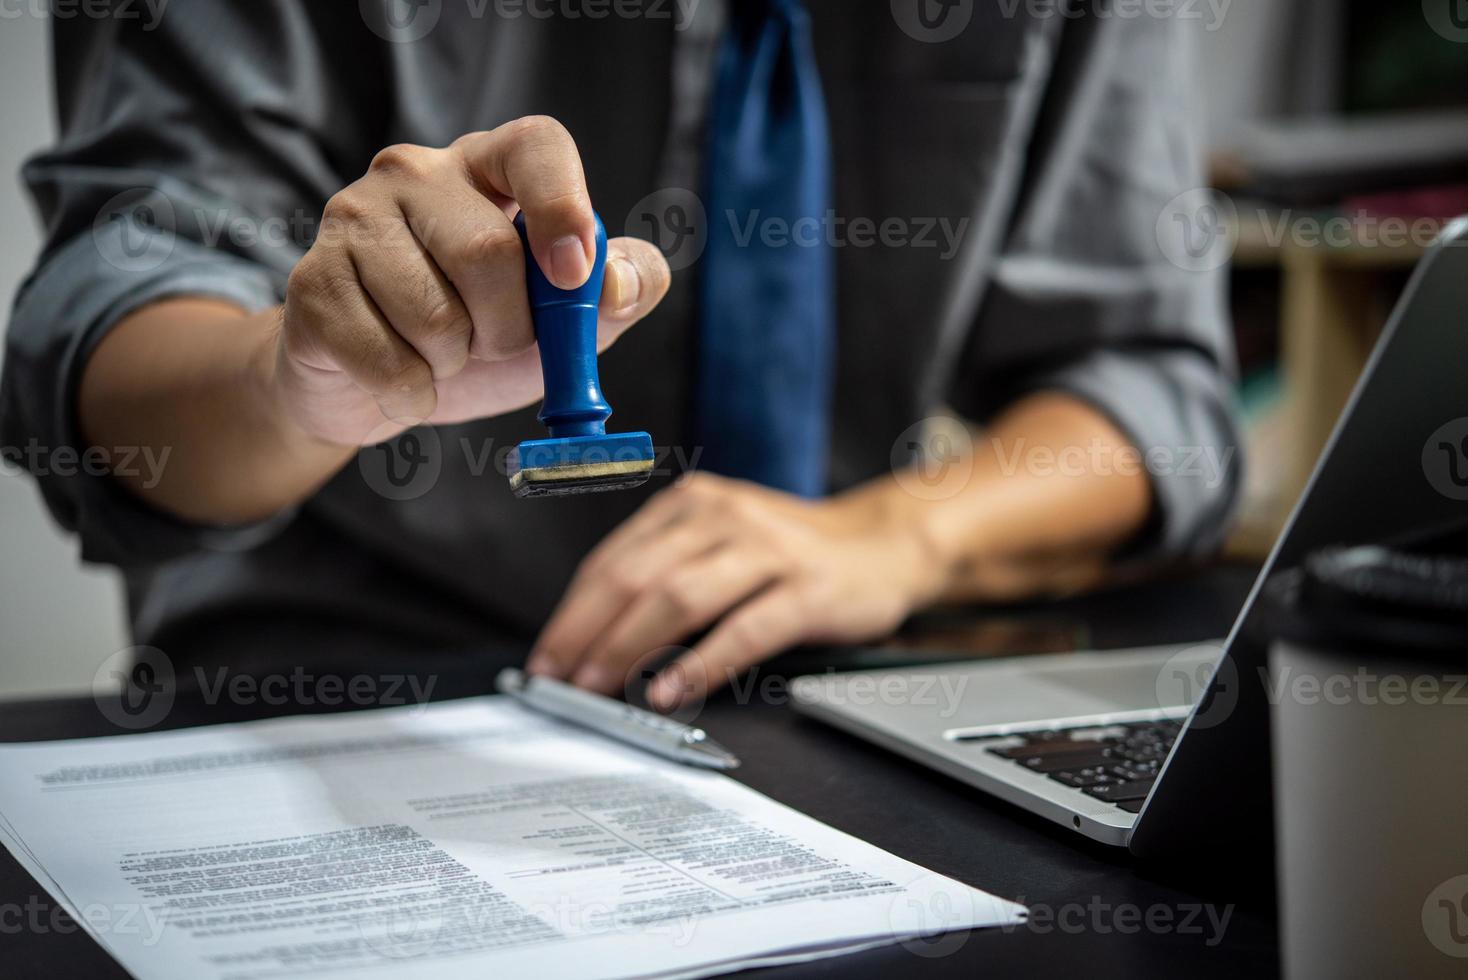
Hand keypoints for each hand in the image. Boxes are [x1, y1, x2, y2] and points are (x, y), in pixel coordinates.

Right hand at [273, 116, 670, 446]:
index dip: (563, 207)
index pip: (536, 146)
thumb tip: (618, 283)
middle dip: (508, 328)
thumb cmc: (480, 335)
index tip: (572, 276)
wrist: (378, 388)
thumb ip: (618, 292)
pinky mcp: (311, 282)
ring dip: (454, 364)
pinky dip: (411, 393)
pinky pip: (384, 360)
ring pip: (434, 314)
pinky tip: (402, 379)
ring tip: (438, 354)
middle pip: (488, 252)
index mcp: (489, 166)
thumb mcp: (566, 317)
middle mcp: (416, 173)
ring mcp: (353, 218)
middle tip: (492, 343)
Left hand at [527, 473, 945, 709]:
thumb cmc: (791, 554)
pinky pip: (742, 631)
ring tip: (599, 688)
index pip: (613, 558)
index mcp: (692, 504)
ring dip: (628, 648)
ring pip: (679, 597)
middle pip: (636, 575)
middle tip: (560, 680)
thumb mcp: (721, 541)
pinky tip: (668, 691)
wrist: (881, 545)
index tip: (548, 656)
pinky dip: (698, 665)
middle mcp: (725, 517)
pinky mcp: (806, 590)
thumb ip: (666, 571)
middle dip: (587, 633)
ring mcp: (768, 550)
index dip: (572, 612)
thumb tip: (594, 636)